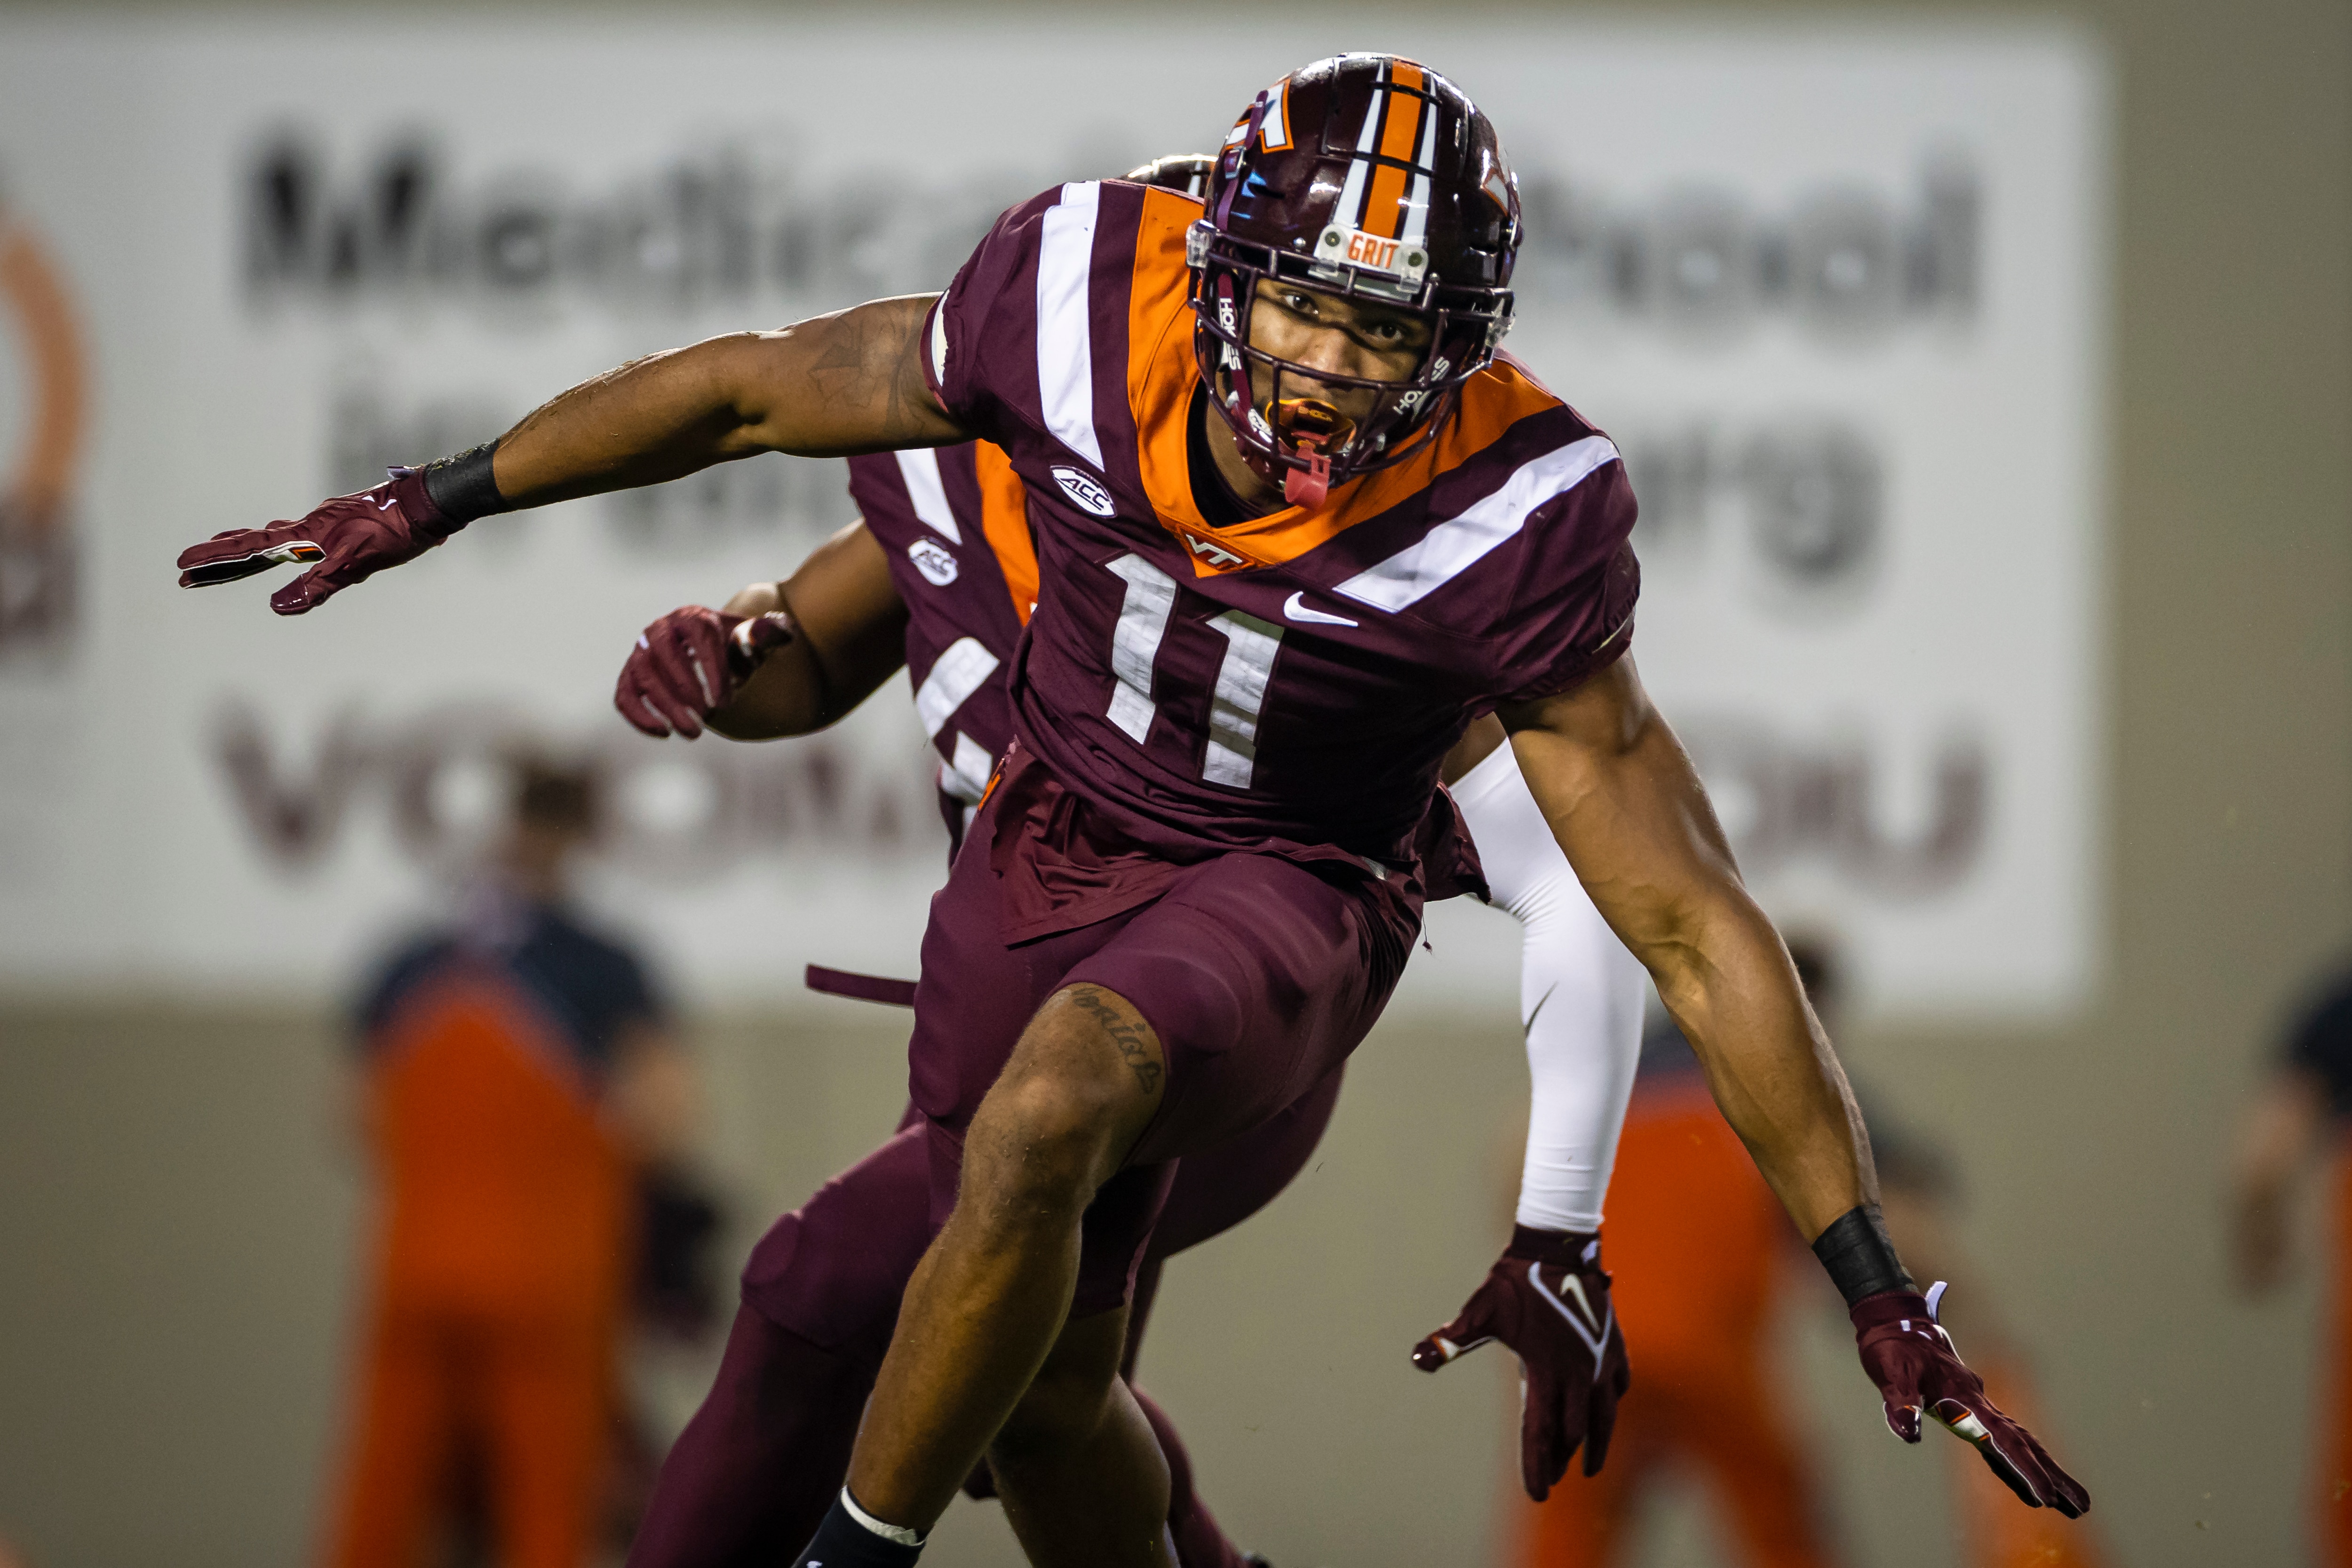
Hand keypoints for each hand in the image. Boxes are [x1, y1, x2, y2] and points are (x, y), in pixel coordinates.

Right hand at [176, 467, 462, 613]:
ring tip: (223, 553)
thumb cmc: (396, 532)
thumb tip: (279, 607)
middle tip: (187, 569)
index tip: (184, 567)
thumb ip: (318, 585)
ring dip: (246, 548)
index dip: (217, 561)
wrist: (427, 502)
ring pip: (275, 538)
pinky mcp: (341, 524)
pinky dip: (279, 542)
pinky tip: (287, 546)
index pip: (251, 551)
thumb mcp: (358, 563)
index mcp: (308, 536)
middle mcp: (310, 527)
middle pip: (255, 544)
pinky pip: (298, 535)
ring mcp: (324, 524)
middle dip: (221, 559)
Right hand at [614, 605, 794, 737]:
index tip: (725, 702)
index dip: (711, 670)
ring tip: (692, 732)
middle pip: (664, 654)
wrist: (711, 652)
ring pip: (643, 676)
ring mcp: (641, 652)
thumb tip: (771, 632)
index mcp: (693, 617)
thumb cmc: (735, 647)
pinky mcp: (629, 677)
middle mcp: (661, 629)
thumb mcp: (755, 640)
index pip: (699, 637)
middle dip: (685, 689)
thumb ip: (768, 634)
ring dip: (665, 707)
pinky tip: (664, 733)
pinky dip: (639, 716)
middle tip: (707, 717)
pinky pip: (624, 696)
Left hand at [1412, 1226, 1628, 1500]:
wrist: (1558, 1245)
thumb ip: (1453, 1339)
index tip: (1537, 1495)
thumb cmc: (1515, 1279)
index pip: (1540, 1432)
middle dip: (1560, 1459)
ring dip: (1595, 1443)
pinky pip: (1617, 1385)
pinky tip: (1606, 1412)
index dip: (1537, 1466)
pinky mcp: (1614, 1344)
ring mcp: (1601, 1359)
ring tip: (1590, 1467)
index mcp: (1546, 1370)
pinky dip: (1610, 1405)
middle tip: (1551, 1479)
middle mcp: (1579, 1372)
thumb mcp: (1481, 1310)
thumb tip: (1419, 1358)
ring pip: (1603, 1415)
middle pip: (1572, 1431)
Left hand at [1852, 1284, 2089, 1516]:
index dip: (2025, 1468)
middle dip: (2052, 1476)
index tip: (2047, 1496)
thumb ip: (1901, 1403)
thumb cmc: (1893, 1347)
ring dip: (2043, 1471)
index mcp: (1966, 1400)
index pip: (2004, 1440)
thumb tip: (1909, 1435)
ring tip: (2070, 1504)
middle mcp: (1978, 1404)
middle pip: (2024, 1444)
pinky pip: (1998, 1442)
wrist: (1894, 1320)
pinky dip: (2014, 1464)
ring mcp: (1975, 1407)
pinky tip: (2023, 1485)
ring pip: (2018, 1442)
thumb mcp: (1892, 1374)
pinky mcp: (1965, 1409)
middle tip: (2082, 1507)